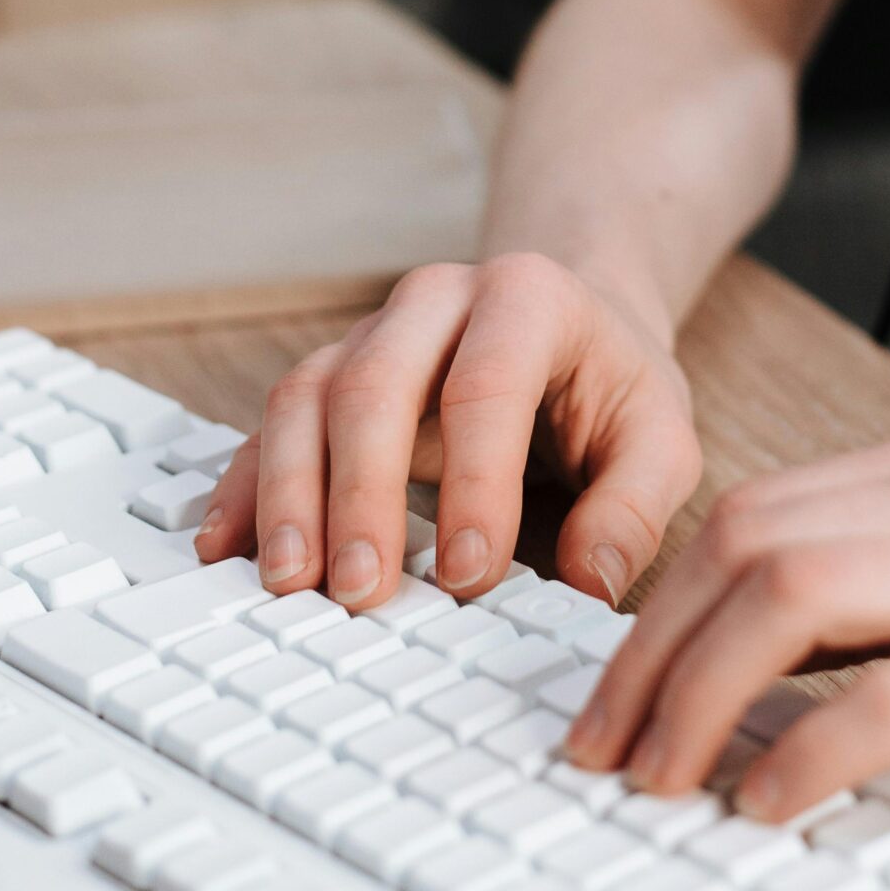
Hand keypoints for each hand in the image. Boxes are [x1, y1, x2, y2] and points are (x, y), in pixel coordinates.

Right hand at [197, 252, 701, 613]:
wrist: (573, 318)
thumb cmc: (613, 384)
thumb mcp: (661, 435)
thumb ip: (636, 506)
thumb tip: (592, 578)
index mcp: (526, 299)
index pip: (487, 386)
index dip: (475, 483)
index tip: (470, 576)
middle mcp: (436, 301)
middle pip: (375, 385)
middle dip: (362, 495)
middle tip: (364, 592)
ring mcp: (371, 334)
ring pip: (307, 397)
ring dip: (291, 493)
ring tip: (292, 583)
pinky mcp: (330, 377)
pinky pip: (272, 424)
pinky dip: (246, 486)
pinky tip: (228, 548)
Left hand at [566, 414, 889, 862]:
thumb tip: (733, 663)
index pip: (749, 512)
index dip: (654, 608)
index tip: (611, 695)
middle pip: (747, 544)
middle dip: (647, 654)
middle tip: (603, 750)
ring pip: (795, 598)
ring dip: (697, 696)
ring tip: (658, 778)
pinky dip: (805, 751)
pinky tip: (766, 803)